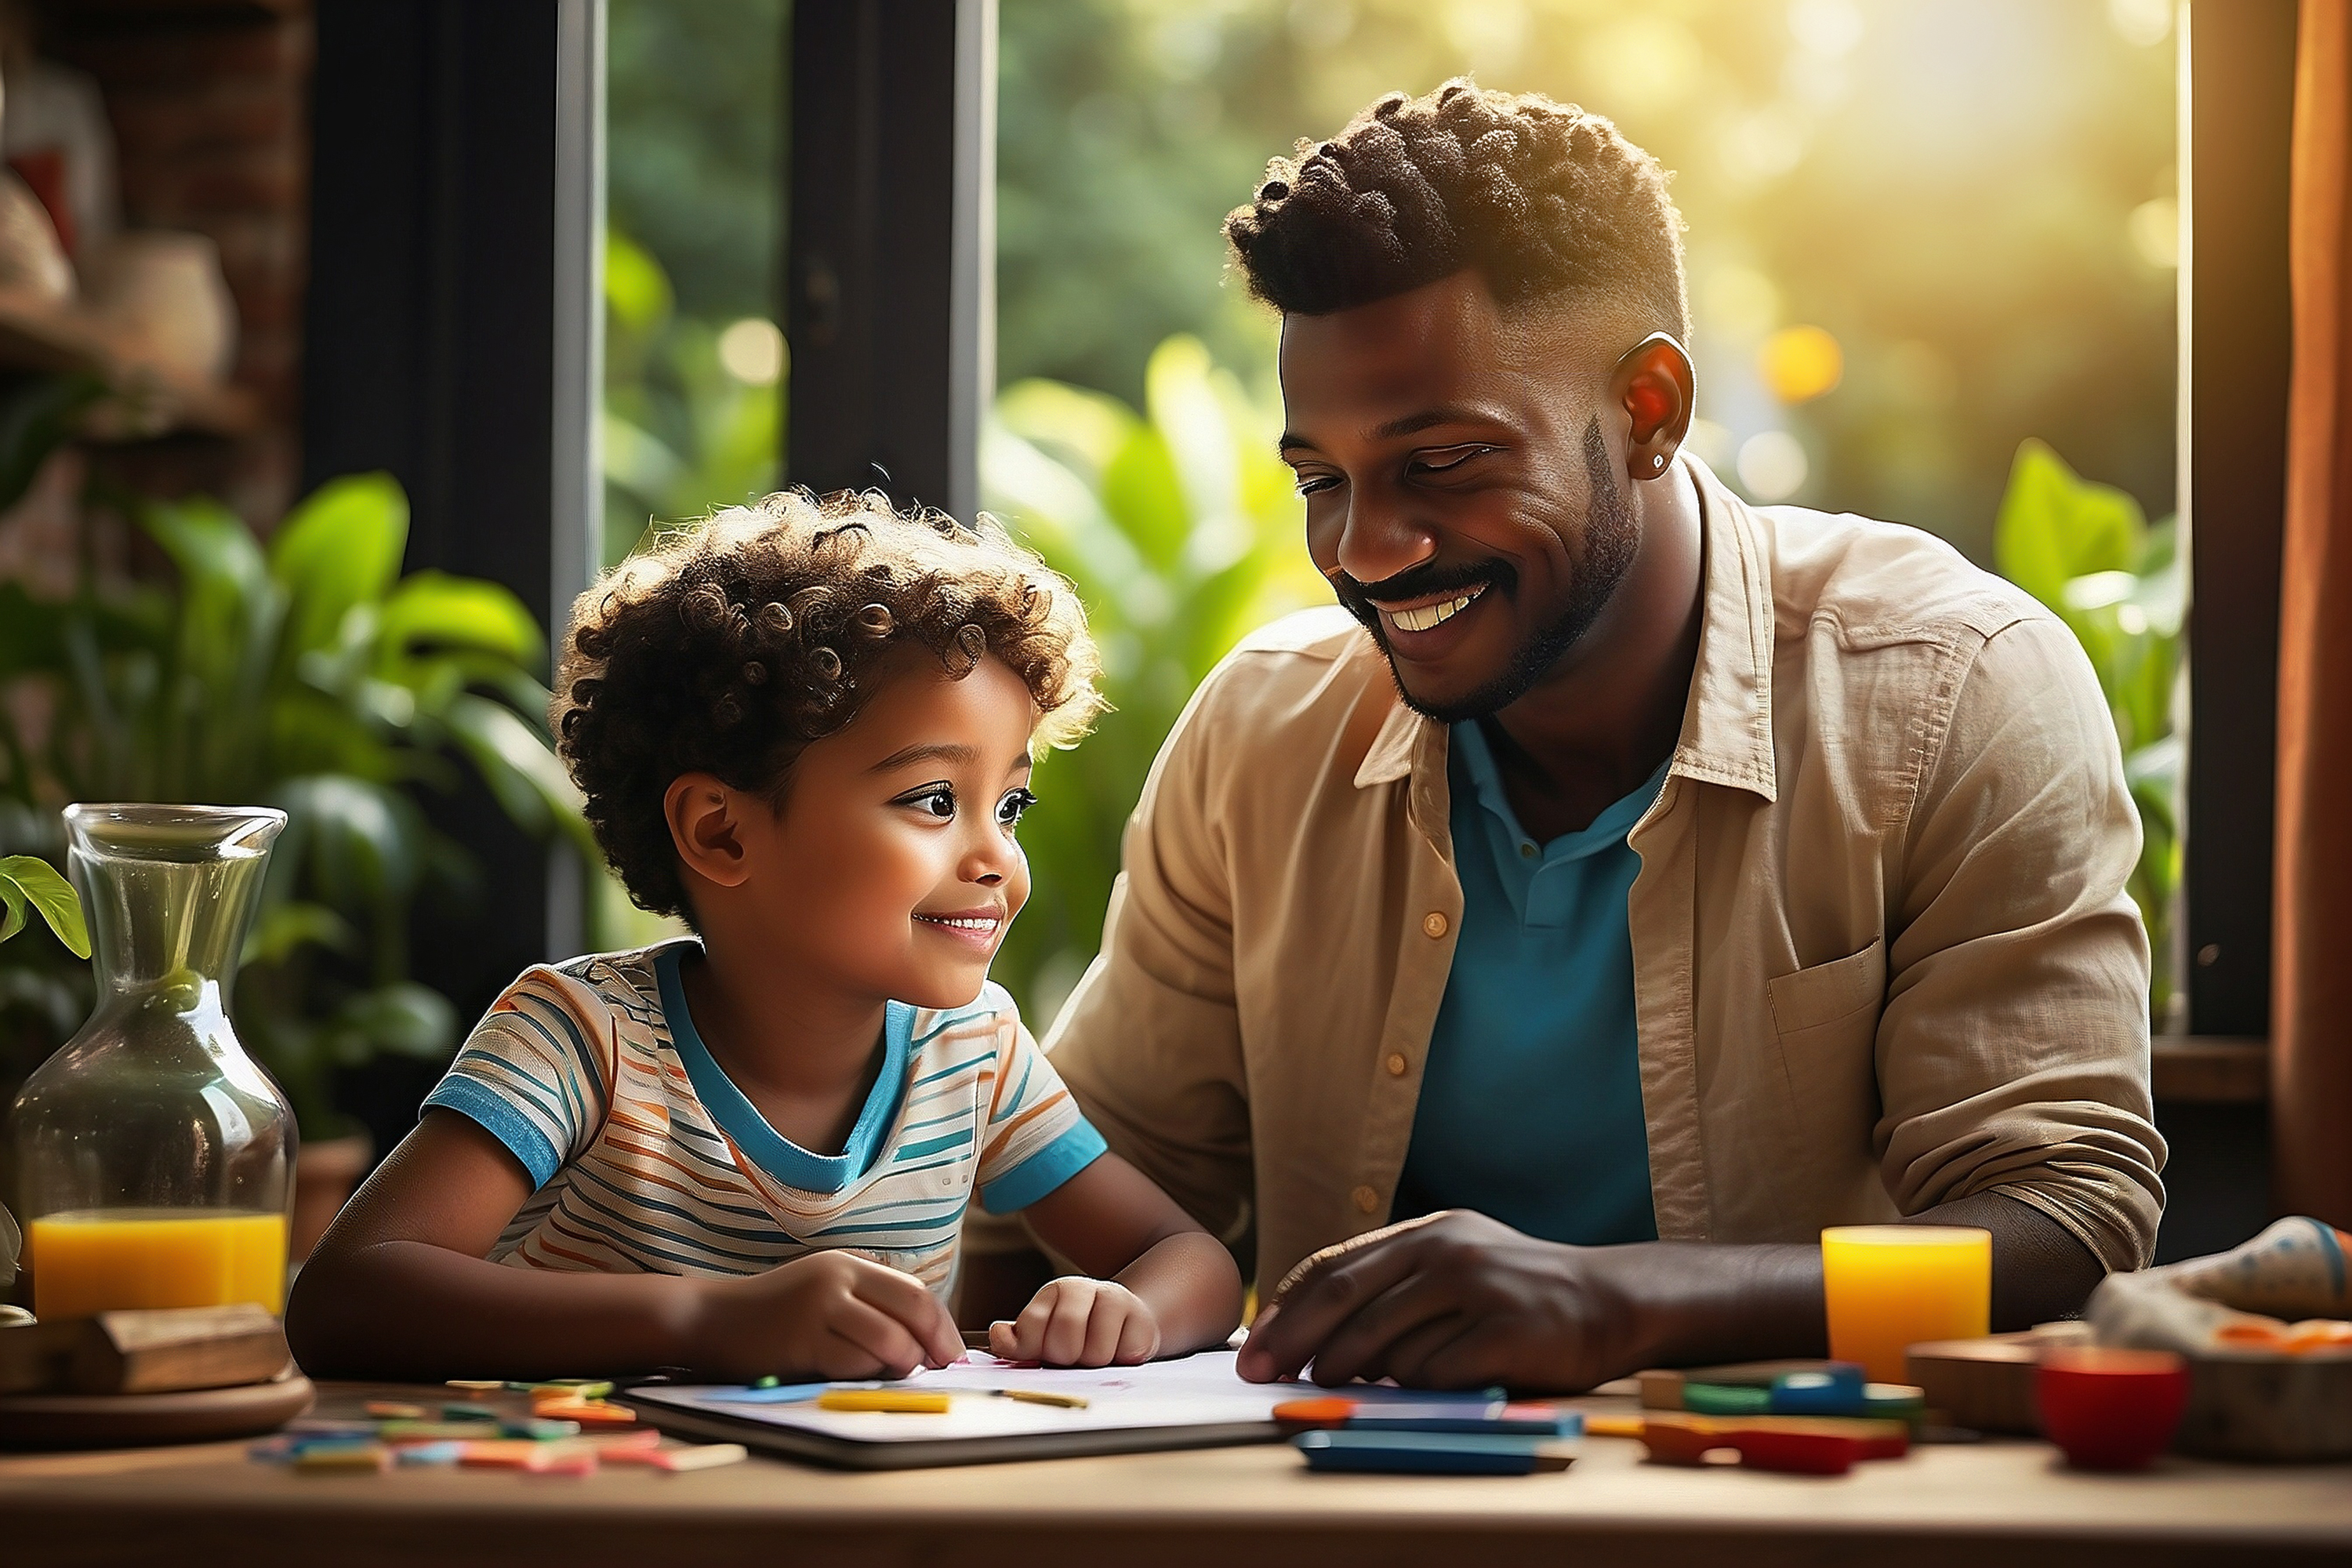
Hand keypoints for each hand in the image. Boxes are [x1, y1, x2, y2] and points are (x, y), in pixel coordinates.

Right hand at [691, 1250, 962, 1380]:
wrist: (714, 1320)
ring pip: (889, 1342)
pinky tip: (854, 1375)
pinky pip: (854, 1364)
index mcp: (849, 1265)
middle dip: (933, 1347)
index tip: (952, 1353)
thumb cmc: (777, 1313)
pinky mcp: (801, 1341)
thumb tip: (927, 1341)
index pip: (915, 1293)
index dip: (942, 1326)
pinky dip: (865, 1375)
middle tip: (938, 1370)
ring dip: (899, 1365)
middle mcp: (837, 1280)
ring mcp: (818, 1309)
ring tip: (888, 1372)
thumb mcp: (826, 1290)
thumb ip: (870, 1304)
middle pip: (911, 1312)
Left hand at [990, 1276, 1162, 1365]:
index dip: (1035, 1348)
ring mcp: (1117, 1301)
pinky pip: (1126, 1356)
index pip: (1032, 1327)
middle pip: (1065, 1339)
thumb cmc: (1079, 1335)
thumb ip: (1018, 1340)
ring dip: (1094, 1363)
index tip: (1044, 1351)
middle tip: (1073, 1356)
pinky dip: (1121, 1361)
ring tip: (1097, 1354)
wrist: (1128, 1326)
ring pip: (1096, 1353)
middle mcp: (1086, 1288)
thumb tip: (999, 1334)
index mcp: (1057, 1291)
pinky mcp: (1144, 1322)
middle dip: (1066, 1358)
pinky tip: (1120, 1351)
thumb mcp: (1044, 1335)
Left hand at [1233, 1210, 1641, 1392]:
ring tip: (1338, 1384)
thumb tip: (1312, 1337)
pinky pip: (1434, 1372)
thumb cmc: (1519, 1293)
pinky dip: (1416, 1388)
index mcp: (1428, 1233)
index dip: (1288, 1308)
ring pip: (1384, 1342)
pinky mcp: (1506, 1331)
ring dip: (1351, 1370)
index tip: (1255, 1345)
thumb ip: (1395, 1286)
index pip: (1336, 1266)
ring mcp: (1478, 1289)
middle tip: (1261, 1375)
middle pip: (1345, 1300)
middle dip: (1293, 1342)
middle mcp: (1448, 1251)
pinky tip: (1419, 1389)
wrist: (1611, 1301)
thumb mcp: (1455, 1265)